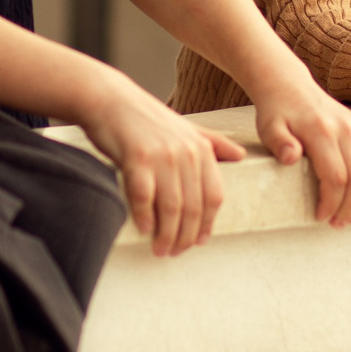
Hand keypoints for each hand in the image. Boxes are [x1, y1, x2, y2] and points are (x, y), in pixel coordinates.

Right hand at [71, 72, 245, 256]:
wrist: (109, 99)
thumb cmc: (146, 118)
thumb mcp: (186, 127)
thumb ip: (213, 143)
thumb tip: (241, 156)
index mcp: (201, 148)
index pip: (214, 196)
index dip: (208, 224)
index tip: (197, 242)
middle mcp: (185, 152)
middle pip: (193, 207)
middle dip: (185, 236)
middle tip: (174, 252)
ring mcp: (162, 155)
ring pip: (171, 207)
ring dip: (166, 234)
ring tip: (160, 250)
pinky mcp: (136, 157)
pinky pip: (144, 196)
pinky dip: (145, 216)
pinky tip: (144, 229)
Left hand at [243, 71, 350, 227]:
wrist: (289, 86)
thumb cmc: (277, 112)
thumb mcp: (269, 127)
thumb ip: (279, 143)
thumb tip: (290, 158)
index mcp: (322, 132)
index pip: (336, 178)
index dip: (331, 203)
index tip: (320, 217)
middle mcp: (346, 129)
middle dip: (348, 207)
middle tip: (336, 223)